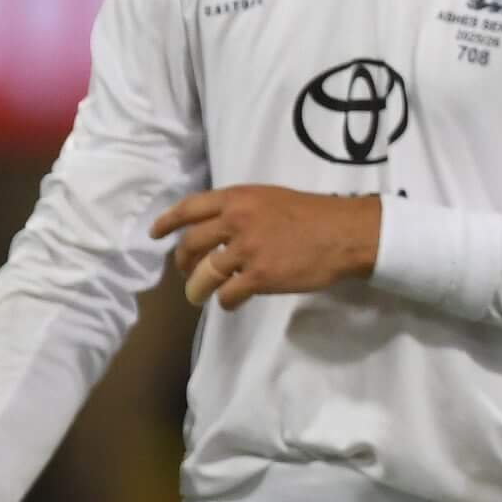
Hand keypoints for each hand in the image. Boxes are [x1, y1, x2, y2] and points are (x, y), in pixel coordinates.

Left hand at [151, 186, 379, 308]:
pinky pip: (228, 294)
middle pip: (191, 244)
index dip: (167, 222)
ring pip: (204, 274)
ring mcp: (246, 249)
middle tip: (186, 272)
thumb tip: (219, 227)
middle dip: (182, 263)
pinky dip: (225, 302)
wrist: (346, 233)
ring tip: (199, 296)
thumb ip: (243, 208)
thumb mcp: (272, 198)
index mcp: (238, 198)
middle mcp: (236, 220)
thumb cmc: (315, 215)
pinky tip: (230, 303)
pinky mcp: (259, 276)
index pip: (189, 208)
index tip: (155, 234)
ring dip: (197, 289)